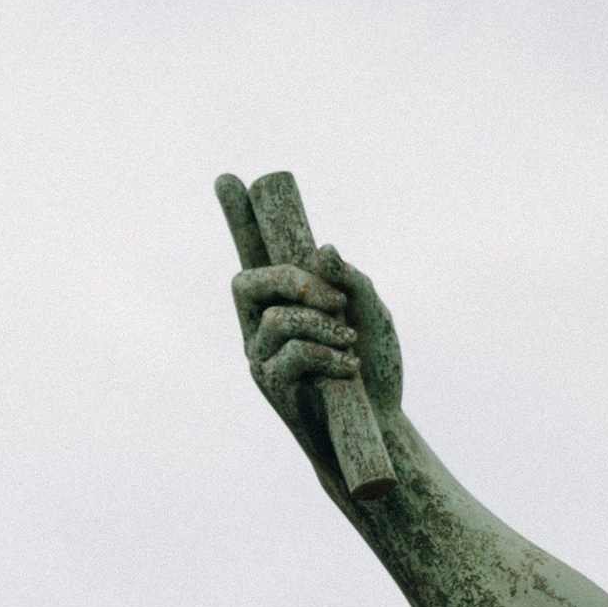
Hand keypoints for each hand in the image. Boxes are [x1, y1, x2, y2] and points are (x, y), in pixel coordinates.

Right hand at [227, 235, 404, 461]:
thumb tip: (325, 248)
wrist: (380, 429)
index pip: (255, 252)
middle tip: (334, 298)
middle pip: (246, 280)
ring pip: (276, 318)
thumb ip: (352, 281)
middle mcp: (262, 325)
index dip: (239, 218)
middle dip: (290, 280)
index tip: (228, 177)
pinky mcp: (271, 386)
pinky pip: (292, 352)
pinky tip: (349, 366)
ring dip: (322, 323)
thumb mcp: (373, 315)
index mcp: (284, 300)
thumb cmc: (374, 371)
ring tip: (351, 340)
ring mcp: (261, 356)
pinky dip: (327, 353)